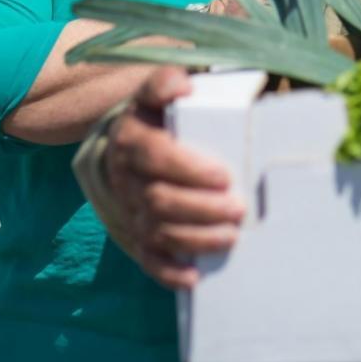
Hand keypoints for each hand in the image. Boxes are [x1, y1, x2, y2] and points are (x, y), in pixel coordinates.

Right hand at [100, 67, 244, 288]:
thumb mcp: (155, 93)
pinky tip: (194, 278)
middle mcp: (125, 179)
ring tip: (230, 237)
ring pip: (157, 233)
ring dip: (196, 239)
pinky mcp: (135, 237)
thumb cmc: (155, 119)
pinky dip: (170, 273)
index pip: (155, 156)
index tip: (223, 175)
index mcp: (131, 141)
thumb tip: (183, 87)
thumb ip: (166, 83)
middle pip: (159, 201)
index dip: (189, 169)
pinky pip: (148, 261)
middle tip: (238, 209)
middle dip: (202, 209)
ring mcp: (129, 211)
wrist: (121, 148)